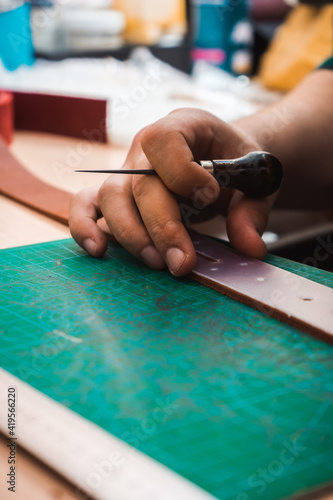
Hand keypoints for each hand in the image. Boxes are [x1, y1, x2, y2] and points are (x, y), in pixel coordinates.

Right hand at [69, 109, 278, 275]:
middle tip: (182, 263)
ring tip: (157, 263)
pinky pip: (88, 205)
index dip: (183, 172)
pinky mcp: (116, 195)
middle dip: (162, 227)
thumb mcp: (256, 180)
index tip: (210, 197)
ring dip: (131, 235)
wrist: (223, 160)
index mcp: (183, 126)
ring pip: (111, 198)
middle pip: (140, 183)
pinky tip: (98, 250)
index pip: (165, 141)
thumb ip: (253, 211)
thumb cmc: (237, 164)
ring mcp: (128, 171)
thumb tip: (250, 249)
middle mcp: (147, 147)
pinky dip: (85, 226)